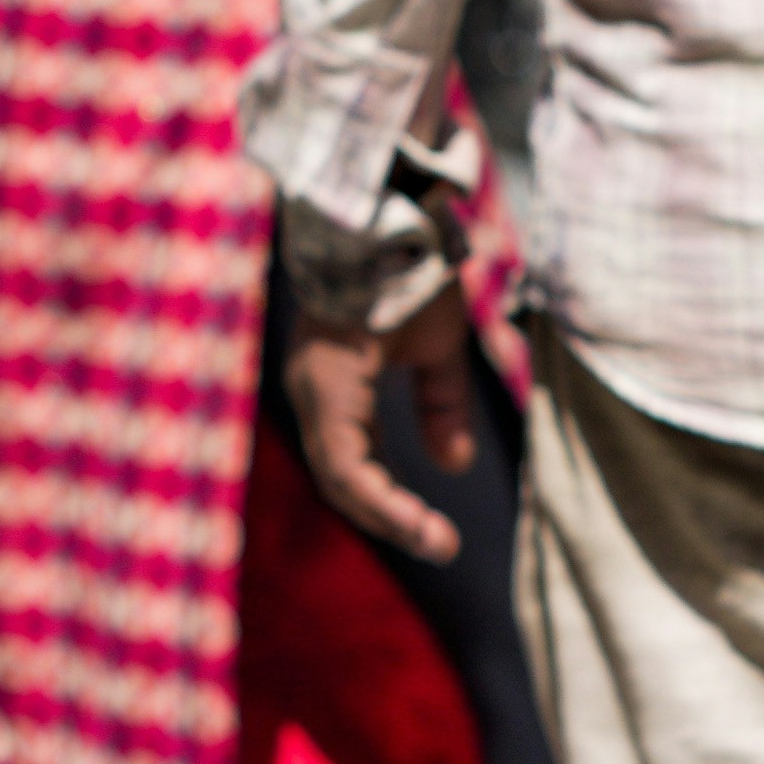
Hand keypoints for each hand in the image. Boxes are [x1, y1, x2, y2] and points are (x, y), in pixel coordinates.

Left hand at [282, 278, 482, 563]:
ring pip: (339, 478)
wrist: (398, 217)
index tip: (435, 534)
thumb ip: (439, 404)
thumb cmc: (412, 273)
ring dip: (389, 518)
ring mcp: (312, 389)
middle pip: (340, 478)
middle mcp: (311, 390)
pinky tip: (417, 525)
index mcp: (332, 383)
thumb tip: (452, 466)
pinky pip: (344, 463)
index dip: (389, 501)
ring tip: (438, 544)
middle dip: (390, 518)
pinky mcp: (325, 387)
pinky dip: (380, 499)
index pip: (350, 461)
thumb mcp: (436, 350)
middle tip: (441, 545)